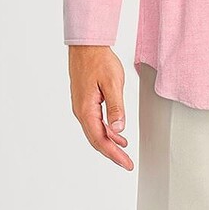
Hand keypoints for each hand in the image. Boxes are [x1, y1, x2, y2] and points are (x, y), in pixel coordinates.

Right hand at [68, 46, 132, 169]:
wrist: (87, 45)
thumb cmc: (99, 60)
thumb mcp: (112, 83)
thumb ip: (116, 108)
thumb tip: (119, 129)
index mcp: (86, 109)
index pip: (100, 139)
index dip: (114, 154)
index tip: (126, 163)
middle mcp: (81, 111)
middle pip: (97, 140)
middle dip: (112, 154)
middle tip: (127, 164)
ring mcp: (82, 107)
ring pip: (96, 132)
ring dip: (110, 144)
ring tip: (125, 153)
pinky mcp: (86, 102)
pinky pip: (96, 123)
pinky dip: (108, 132)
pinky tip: (118, 135)